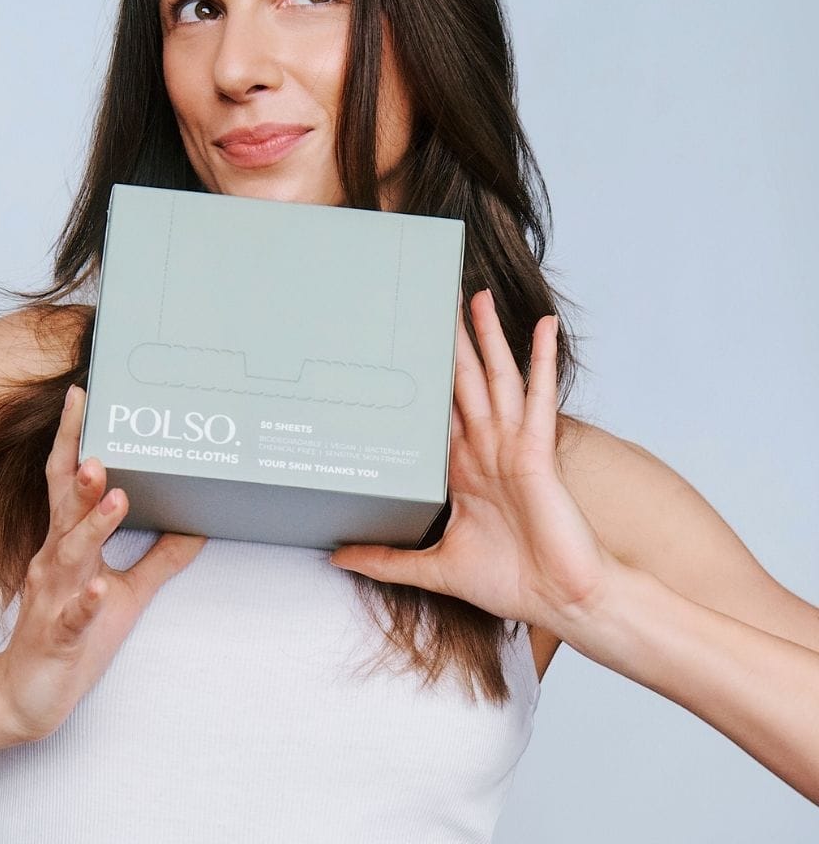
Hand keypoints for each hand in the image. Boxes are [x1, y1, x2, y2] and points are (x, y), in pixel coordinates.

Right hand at [0, 385, 204, 742]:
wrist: (25, 696)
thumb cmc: (72, 635)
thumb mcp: (128, 592)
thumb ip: (161, 558)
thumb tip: (199, 527)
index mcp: (67, 543)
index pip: (67, 481)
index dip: (74, 439)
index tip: (83, 397)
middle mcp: (55, 561)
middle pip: (65, 507)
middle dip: (83, 474)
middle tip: (101, 442)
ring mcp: (54, 598)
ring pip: (72, 554)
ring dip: (93, 525)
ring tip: (118, 495)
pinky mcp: (58, 637)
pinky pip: (74, 617)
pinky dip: (88, 602)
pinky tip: (102, 589)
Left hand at [330, 289, 615, 632]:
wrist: (563, 602)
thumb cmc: (512, 581)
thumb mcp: (433, 567)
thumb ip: (386, 559)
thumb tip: (337, 558)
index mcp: (463, 469)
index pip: (437, 412)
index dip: (423, 379)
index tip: (404, 347)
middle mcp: (487, 449)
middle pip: (465, 382)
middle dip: (452, 343)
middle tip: (435, 301)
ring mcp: (513, 447)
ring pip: (497, 378)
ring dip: (489, 337)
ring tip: (477, 298)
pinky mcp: (537, 453)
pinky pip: (536, 398)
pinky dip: (541, 361)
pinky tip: (543, 328)